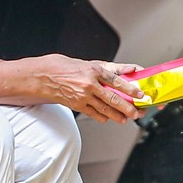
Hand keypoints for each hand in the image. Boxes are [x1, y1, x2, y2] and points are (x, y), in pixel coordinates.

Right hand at [31, 55, 146, 123]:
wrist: (43, 77)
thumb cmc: (63, 67)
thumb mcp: (87, 63)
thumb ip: (108, 69)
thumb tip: (126, 70)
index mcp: (93, 71)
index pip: (117, 81)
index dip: (130, 89)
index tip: (139, 94)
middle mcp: (89, 84)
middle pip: (113, 99)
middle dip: (127, 108)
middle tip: (136, 113)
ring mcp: (82, 96)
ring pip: (104, 109)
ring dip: (116, 115)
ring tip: (125, 119)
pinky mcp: (77, 105)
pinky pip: (93, 113)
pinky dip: (102, 116)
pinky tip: (108, 118)